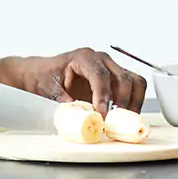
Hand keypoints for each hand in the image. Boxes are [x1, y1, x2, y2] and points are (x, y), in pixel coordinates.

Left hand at [7, 48, 145, 114]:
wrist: (43, 73)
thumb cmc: (45, 76)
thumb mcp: (49, 88)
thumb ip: (64, 100)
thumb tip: (78, 114)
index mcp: (83, 57)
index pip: (100, 75)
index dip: (104, 95)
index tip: (102, 113)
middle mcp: (100, 59)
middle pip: (122, 78)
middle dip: (121, 101)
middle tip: (112, 121)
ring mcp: (110, 67)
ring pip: (134, 81)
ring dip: (132, 102)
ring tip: (123, 120)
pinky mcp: (116, 78)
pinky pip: (134, 87)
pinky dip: (134, 102)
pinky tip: (125, 116)